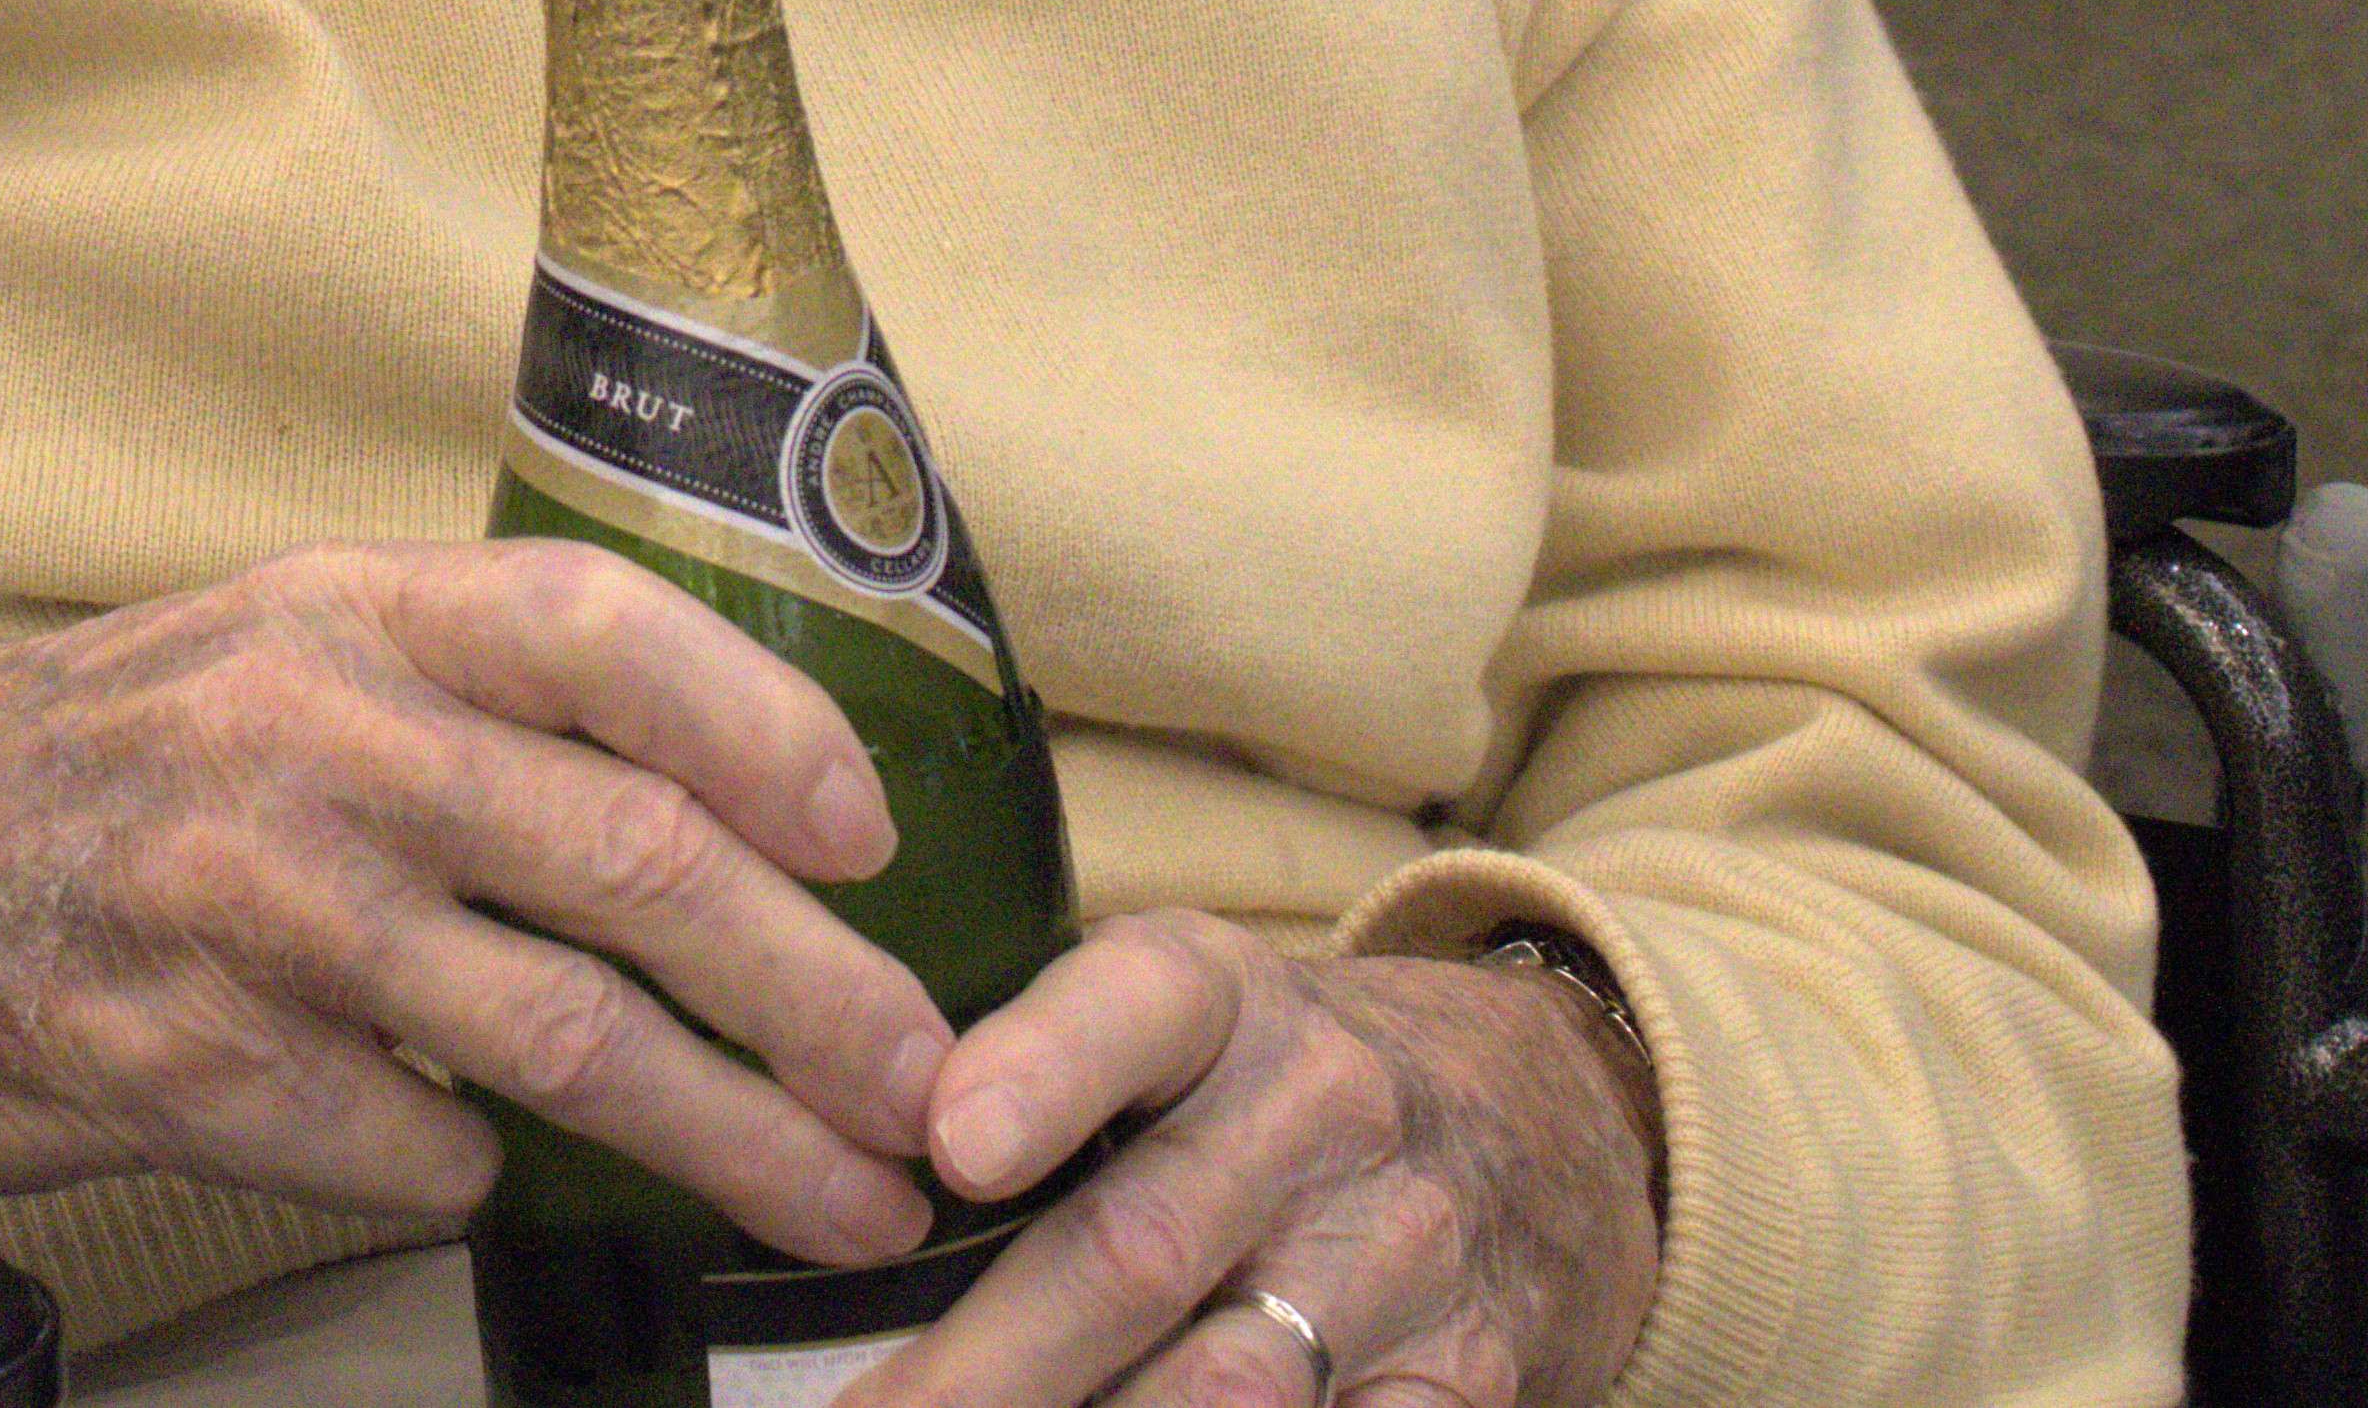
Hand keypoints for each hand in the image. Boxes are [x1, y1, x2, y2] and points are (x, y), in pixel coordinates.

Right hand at [0, 540, 954, 1264]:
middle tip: (934, 1089)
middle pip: (631, 861)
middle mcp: (309, 736)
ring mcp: (249, 906)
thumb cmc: (110, 765)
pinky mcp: (195, 1065)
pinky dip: (483, 1178)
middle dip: (818, 994)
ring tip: (841, 1204)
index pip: (602, 629)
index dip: (760, 727)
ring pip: (565, 1040)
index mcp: (350, 610)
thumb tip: (738, 792)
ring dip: (738, 1141)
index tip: (874, 838)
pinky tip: (506, 1181)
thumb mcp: (281, 647)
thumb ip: (473, 690)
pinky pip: (420, 1150)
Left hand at [858, 913, 1664, 1407]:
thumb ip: (1030, 1067)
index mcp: (1222, 999)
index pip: (1135, 1007)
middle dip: (989, 1363)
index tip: (951, 1144)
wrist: (1539, 1122)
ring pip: (1229, 1389)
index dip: (1042, 1072)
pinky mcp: (1467, 1381)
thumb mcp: (1177, 1018)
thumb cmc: (1274, 1081)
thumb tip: (828, 1164)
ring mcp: (1404, 1257)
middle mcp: (1323, 1110)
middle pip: (1141, 1248)